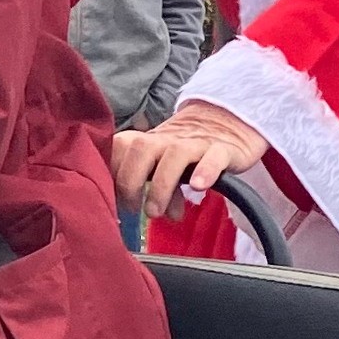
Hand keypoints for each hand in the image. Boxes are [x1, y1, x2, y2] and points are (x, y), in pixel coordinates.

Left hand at [112, 98, 269, 220]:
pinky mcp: (223, 148)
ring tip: (156, 212)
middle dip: (131, 181)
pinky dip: (205, 171)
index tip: (110, 198)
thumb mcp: (166, 169)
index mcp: (149, 141)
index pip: (120, 146)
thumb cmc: (187, 153)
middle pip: (141, 148)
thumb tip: (158, 215)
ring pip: (175, 154)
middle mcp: (168, 139)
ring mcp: (196, 142)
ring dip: (161, 185)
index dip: (111, 171)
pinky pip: (213, 156)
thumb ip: (157, 189)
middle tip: (133, 209)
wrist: (227, 124)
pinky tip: (198, 187)